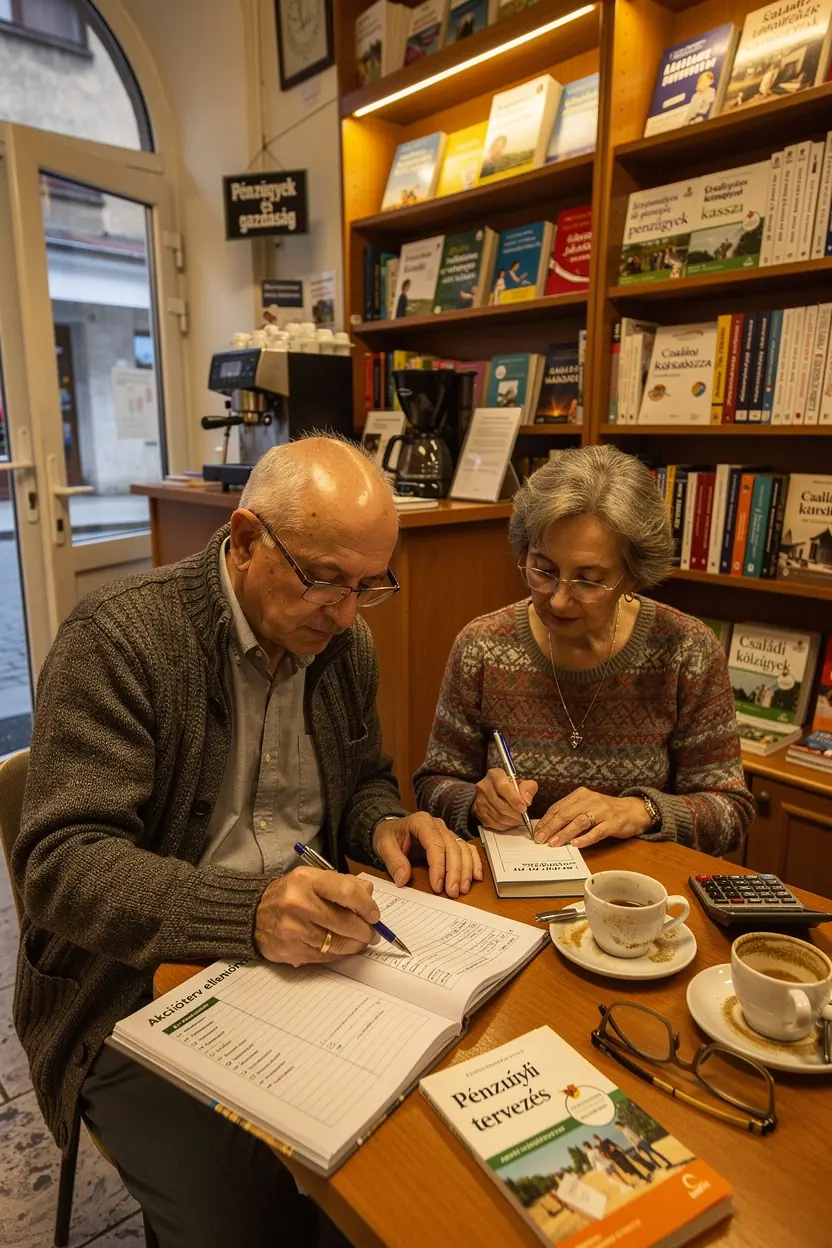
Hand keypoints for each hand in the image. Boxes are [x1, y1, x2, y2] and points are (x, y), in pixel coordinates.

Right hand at [254, 867, 380, 966]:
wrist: (253, 913)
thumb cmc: (290, 894)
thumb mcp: (312, 878)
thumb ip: (342, 883)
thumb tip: (369, 896)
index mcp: (306, 880)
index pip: (347, 892)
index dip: (367, 906)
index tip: (374, 915)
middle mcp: (298, 904)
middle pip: (344, 922)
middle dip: (365, 931)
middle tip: (373, 934)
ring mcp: (293, 930)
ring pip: (337, 943)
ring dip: (355, 946)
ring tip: (361, 942)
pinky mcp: (291, 951)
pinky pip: (324, 957)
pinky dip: (338, 954)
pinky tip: (343, 949)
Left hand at [373, 812, 482, 898]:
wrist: (392, 829)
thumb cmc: (389, 836)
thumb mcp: (384, 845)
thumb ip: (393, 861)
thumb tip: (403, 879)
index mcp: (421, 822)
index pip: (435, 844)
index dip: (439, 866)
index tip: (437, 886)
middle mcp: (437, 825)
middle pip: (452, 847)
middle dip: (454, 872)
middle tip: (452, 892)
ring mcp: (446, 832)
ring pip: (462, 849)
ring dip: (465, 870)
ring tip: (462, 889)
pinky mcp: (451, 840)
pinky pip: (467, 848)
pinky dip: (473, 862)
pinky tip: (475, 876)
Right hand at [472, 768, 537, 831]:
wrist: (494, 792)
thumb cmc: (509, 787)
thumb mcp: (522, 782)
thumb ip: (528, 788)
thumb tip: (526, 800)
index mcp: (495, 775)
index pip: (502, 788)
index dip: (514, 800)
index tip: (523, 808)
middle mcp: (484, 786)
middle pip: (500, 804)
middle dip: (514, 813)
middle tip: (523, 817)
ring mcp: (479, 800)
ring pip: (497, 816)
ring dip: (510, 821)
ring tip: (518, 820)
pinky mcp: (479, 812)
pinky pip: (493, 823)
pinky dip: (504, 825)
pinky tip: (510, 822)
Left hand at [534, 788, 651, 849]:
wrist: (632, 810)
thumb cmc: (605, 810)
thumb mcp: (586, 805)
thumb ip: (570, 813)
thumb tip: (549, 827)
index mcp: (580, 795)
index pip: (558, 807)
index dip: (546, 820)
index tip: (536, 832)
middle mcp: (590, 800)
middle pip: (566, 814)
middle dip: (551, 827)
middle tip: (540, 839)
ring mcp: (602, 811)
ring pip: (579, 822)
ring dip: (564, 833)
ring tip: (554, 843)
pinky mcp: (613, 823)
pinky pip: (597, 831)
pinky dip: (585, 838)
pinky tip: (576, 844)